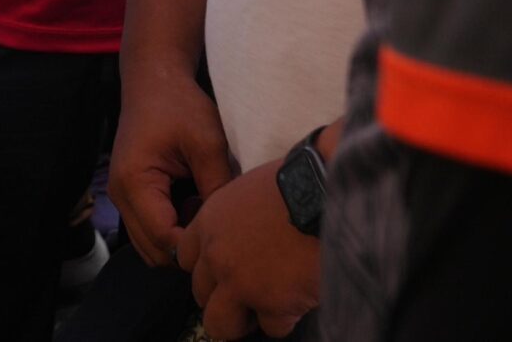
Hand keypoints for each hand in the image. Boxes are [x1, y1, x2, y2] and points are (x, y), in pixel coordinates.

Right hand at [111, 63, 234, 267]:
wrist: (154, 79)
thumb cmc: (180, 105)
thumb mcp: (207, 143)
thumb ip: (217, 188)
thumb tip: (229, 228)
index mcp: (134, 182)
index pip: (164, 239)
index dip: (196, 246)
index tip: (226, 236)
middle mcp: (120, 194)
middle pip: (153, 251)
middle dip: (186, 249)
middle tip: (218, 229)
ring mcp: (122, 195)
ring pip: (149, 244)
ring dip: (177, 240)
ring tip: (204, 213)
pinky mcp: (130, 192)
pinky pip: (148, 228)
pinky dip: (171, 227)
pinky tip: (193, 204)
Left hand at [174, 161, 320, 337]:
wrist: (326, 195)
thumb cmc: (298, 184)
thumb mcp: (252, 190)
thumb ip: (236, 220)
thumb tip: (242, 239)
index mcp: (210, 222)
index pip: (185, 257)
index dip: (206, 268)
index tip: (222, 272)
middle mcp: (216, 255)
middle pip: (200, 294)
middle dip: (223, 298)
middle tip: (249, 293)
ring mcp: (239, 283)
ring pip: (220, 324)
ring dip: (243, 320)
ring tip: (266, 308)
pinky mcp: (270, 304)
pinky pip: (271, 328)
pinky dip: (286, 319)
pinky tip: (300, 300)